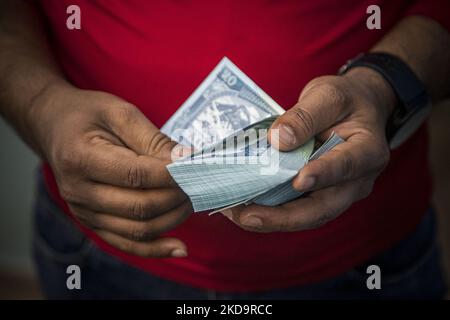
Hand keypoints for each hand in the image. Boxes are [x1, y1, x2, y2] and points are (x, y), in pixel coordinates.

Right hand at [30, 84, 191, 256]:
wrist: (53, 127)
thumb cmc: (87, 115)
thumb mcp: (119, 112)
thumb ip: (153, 139)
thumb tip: (188, 160)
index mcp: (81, 159)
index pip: (137, 175)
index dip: (172, 175)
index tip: (197, 167)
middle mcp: (78, 191)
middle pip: (140, 207)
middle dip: (177, 197)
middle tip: (199, 182)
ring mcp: (83, 212)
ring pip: (138, 229)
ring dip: (173, 219)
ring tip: (192, 200)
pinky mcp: (92, 222)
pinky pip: (127, 244)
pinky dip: (155, 249)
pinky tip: (179, 248)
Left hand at [223, 67, 396, 231]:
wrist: (355, 109)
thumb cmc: (345, 99)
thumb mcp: (328, 95)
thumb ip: (306, 116)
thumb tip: (279, 140)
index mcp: (368, 151)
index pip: (346, 166)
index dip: (323, 175)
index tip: (298, 180)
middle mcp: (356, 181)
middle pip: (322, 208)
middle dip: (283, 217)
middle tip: (248, 217)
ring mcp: (337, 192)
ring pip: (306, 215)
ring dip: (271, 219)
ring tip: (237, 215)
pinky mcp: (319, 195)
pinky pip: (295, 208)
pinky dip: (270, 211)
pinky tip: (244, 207)